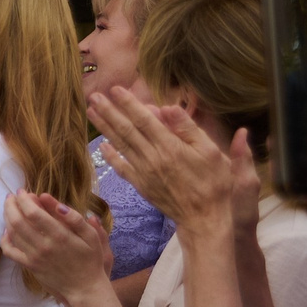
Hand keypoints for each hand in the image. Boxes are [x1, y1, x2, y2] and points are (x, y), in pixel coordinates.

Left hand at [1, 192, 114, 299]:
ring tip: (9, 207)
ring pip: (12, 233)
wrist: (84, 288)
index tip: (23, 191)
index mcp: (60, 236)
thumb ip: (75, 219)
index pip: (33, 213)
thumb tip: (56, 203)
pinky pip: (10, 251)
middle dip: (12, 205)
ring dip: (8, 217)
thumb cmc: (90, 260)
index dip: (24, 199)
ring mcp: (34, 257)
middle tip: (12, 196)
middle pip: (18, 220)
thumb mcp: (91, 237)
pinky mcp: (29, 266)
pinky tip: (7, 230)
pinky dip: (5, 239)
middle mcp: (43, 246)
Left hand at [91, 88, 245, 231]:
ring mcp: (144, 172)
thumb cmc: (214, 182)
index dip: (128, 104)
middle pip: (126, 130)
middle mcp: (153, 157)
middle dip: (109, 111)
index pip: (144, 119)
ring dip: (105, 127)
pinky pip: (121, 167)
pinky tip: (101, 145)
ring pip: (120, 145)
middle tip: (94, 96)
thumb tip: (167, 107)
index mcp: (170, 146)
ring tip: (91, 112)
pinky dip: (110, 156)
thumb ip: (187, 128)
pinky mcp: (141, 185)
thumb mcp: (210, 151)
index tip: (115, 89)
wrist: (205, 217)